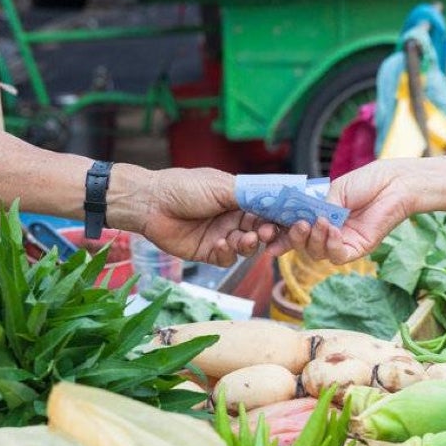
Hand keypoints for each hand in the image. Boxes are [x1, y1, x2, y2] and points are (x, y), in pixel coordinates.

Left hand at [108, 165, 277, 266]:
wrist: (151, 203)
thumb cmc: (184, 187)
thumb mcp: (222, 186)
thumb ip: (251, 195)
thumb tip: (281, 198)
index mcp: (240, 199)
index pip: (270, 210)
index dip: (282, 217)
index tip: (293, 222)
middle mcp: (234, 218)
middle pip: (263, 231)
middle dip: (269, 233)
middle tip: (267, 233)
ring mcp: (222, 236)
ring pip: (248, 247)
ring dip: (249, 244)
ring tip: (243, 238)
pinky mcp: (209, 252)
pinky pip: (227, 259)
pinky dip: (228, 253)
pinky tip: (220, 243)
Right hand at [268, 160, 415, 263]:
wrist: (392, 183)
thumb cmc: (365, 182)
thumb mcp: (331, 192)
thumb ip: (314, 209)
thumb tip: (297, 221)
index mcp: (318, 216)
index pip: (294, 230)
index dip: (279, 235)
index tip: (266, 237)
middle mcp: (327, 232)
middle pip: (302, 246)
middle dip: (295, 238)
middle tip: (298, 225)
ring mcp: (341, 242)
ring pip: (316, 254)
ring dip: (314, 239)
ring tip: (320, 222)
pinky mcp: (357, 249)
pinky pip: (337, 256)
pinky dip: (331, 245)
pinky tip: (334, 230)